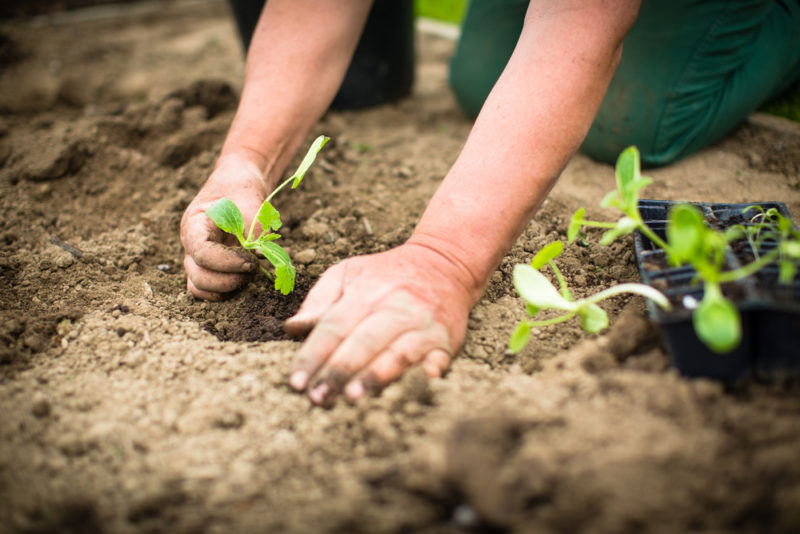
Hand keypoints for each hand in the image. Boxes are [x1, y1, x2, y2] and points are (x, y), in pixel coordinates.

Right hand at [180, 153, 267, 299]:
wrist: (237, 184)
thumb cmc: (241, 190)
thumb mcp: (252, 203)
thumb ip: (256, 230)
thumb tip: (262, 257)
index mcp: (194, 225)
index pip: (202, 253)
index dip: (227, 263)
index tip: (251, 261)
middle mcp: (190, 244)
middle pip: (198, 276)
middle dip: (229, 279)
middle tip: (253, 268)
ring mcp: (196, 257)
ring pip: (199, 287)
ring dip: (226, 287)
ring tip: (249, 273)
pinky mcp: (208, 267)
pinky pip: (207, 288)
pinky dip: (224, 291)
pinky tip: (244, 278)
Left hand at [284, 243, 478, 404]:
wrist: (445, 264)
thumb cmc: (387, 274)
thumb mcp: (348, 273)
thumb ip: (319, 300)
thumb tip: (291, 328)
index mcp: (366, 293)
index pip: (334, 326)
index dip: (313, 355)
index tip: (296, 382)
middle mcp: (395, 308)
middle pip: (363, 342)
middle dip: (339, 371)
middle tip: (318, 397)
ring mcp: (423, 325)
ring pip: (399, 354)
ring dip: (376, 376)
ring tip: (354, 397)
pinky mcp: (446, 341)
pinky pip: (436, 361)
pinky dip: (424, 376)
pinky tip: (410, 391)